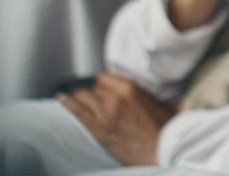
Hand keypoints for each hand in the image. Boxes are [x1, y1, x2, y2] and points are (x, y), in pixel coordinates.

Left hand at [59, 74, 176, 165]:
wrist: (161, 150)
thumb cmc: (166, 129)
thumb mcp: (165, 104)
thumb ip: (156, 95)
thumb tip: (164, 92)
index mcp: (131, 88)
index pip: (105, 78)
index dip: (103, 85)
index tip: (104, 89)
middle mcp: (115, 98)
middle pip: (94, 87)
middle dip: (95, 93)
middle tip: (97, 100)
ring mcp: (105, 113)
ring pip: (83, 96)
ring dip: (82, 98)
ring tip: (78, 98)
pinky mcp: (98, 129)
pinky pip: (78, 111)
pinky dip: (68, 103)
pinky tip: (61, 97)